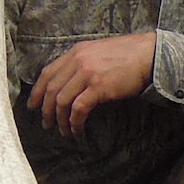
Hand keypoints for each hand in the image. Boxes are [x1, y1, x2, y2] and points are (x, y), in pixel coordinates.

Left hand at [30, 33, 155, 136]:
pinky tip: (77, 129)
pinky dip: (74, 121)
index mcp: (75, 52)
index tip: (33, 106)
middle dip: (46, 110)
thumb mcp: (97, 52)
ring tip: (62, 130)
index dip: (37, 92)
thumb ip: (81, 63)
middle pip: (52, 89)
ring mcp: (88, 73)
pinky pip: (79, 108)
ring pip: (62, 100)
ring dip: (60, 119)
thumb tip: (70, 83)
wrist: (149, 55)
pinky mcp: (99, 87)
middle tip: (46, 124)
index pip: (47, 73)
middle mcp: (78, 61)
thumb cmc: (127, 55)